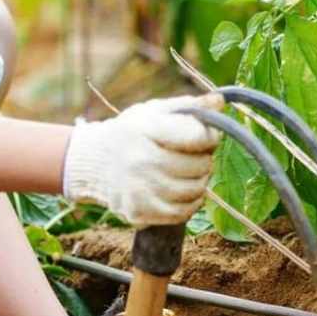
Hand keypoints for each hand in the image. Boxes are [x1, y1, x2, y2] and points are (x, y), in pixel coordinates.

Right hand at [62, 92, 223, 227]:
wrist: (96, 162)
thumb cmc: (135, 132)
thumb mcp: (156, 111)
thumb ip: (190, 107)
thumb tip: (221, 101)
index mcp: (145, 128)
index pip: (197, 136)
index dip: (210, 137)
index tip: (206, 137)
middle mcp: (139, 159)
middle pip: (198, 166)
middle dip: (204, 161)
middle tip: (195, 156)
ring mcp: (137, 188)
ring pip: (193, 192)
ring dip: (199, 183)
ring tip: (188, 173)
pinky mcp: (137, 211)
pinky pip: (180, 214)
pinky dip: (188, 204)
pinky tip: (181, 192)